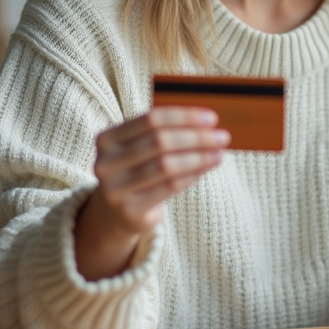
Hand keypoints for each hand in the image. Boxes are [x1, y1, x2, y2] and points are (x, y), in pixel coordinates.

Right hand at [74, 107, 229, 279]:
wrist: (115, 212)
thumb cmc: (137, 170)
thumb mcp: (142, 147)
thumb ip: (167, 133)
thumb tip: (208, 124)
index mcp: (107, 139)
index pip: (151, 119)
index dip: (184, 117)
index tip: (212, 118)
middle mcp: (105, 163)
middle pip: (159, 141)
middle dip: (196, 137)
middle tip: (223, 137)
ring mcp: (115, 189)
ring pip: (166, 165)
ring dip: (198, 157)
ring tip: (219, 153)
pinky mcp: (130, 210)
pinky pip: (169, 187)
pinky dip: (192, 175)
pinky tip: (207, 168)